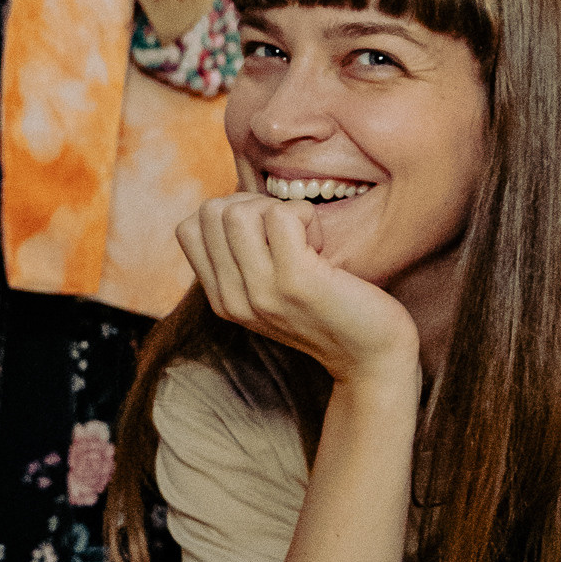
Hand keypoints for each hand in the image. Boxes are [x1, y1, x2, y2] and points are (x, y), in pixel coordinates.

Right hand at [177, 194, 420, 391]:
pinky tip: (321, 247)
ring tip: (305, 241)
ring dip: (279, 211)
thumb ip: (245, 258)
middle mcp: (232, 299)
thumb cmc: (331, 310)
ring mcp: (261, 292)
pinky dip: (307, 217)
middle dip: (254, 205)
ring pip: (239, 211)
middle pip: (211, 212)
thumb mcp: (272, 290)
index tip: (266, 234)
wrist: (371, 357)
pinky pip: (282, 216)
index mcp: (222, 300)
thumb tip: (233, 204)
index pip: (189, 228)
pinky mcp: (295, 282)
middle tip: (290, 235)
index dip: (229, 212)